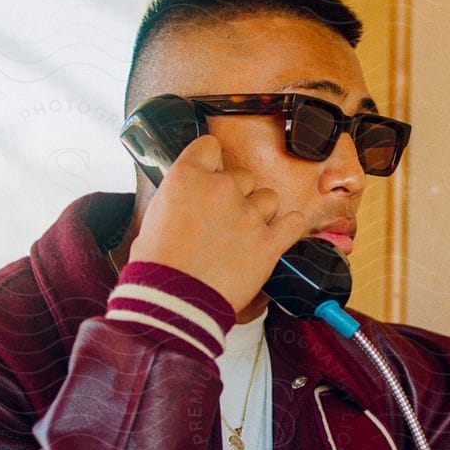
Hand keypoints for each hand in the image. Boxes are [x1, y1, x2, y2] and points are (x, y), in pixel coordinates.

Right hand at [128, 136, 308, 313]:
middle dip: (236, 194)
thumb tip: (190, 194)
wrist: (173, 302)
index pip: (210, 147)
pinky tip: (277, 235)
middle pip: (243, 175)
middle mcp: (221, 189)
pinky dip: (288, 228)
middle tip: (223, 219)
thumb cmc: (158, 266)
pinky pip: (294, 222)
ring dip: (260, 213)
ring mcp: (248, 215)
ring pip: (268, 198)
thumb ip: (179, 196)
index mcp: (188, 177)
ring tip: (245, 234)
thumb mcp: (155, 217)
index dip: (211, 162)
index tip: (212, 174)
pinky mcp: (268, 242)